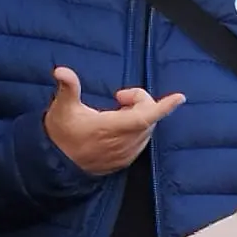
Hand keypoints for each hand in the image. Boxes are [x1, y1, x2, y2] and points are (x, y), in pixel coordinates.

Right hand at [44, 66, 184, 175]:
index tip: (180, 97)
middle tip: (119, 97)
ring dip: (138, 115)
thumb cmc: (61, 134)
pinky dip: (137, 128)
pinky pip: (142, 140)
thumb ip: (67, 88)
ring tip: (116, 112)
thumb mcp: (62, 108)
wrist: (57, 166)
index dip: (164, 106)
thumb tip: (61, 70)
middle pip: (149, 117)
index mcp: (112, 127)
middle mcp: (125, 142)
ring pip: (147, 129)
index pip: (146, 116)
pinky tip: (118, 126)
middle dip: (140, 101)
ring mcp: (127, 153)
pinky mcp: (125, 160)